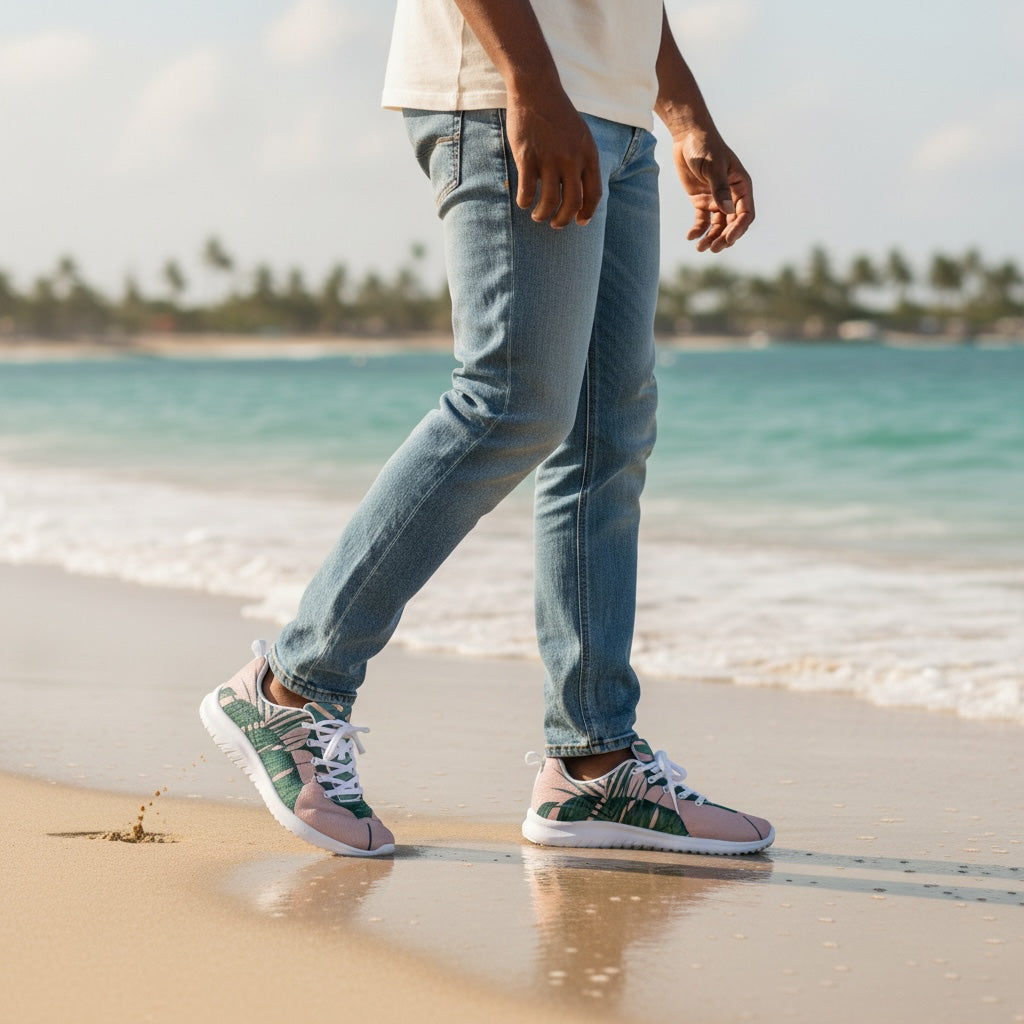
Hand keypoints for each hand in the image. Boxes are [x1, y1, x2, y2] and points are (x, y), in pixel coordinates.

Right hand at [505, 90, 601, 228]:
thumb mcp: (581, 135)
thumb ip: (582, 161)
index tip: (580, 222)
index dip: (587, 213)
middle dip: (564, 220)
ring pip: (550, 202)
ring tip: (538, 216)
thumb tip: (579, 191)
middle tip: (556, 224)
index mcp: (588, 154)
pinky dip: (525, 202)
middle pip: (572, 203)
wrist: (537, 90)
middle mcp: (571, 159)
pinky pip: (527, 191)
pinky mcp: (527, 157)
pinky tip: (523, 202)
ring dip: (543, 215)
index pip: (593, 194)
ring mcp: (549, 159)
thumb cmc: (558, 114)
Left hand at [672, 130, 753, 252]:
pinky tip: (690, 237)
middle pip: (732, 224)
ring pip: (717, 225)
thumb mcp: (713, 167)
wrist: (687, 137)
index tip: (728, 239)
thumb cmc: (705, 146)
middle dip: (724, 238)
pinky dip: (698, 230)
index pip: (746, 214)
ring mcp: (717, 199)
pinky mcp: (702, 201)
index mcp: (741, 186)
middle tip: (713, 249)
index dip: (739, 229)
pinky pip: (702, 220)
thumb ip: (720, 189)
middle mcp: (731, 195)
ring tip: (700, 249)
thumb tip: (727, 212)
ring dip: (711, 238)